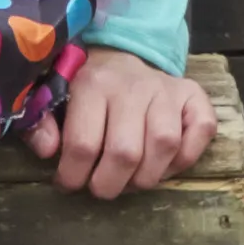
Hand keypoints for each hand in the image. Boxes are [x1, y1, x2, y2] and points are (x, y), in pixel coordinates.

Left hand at [27, 43, 208, 199]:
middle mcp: (133, 85)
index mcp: (93, 83)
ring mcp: (166, 89)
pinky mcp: (193, 95)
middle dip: (109, 185)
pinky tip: (165, 164)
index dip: (74, 176)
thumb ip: (41, 123)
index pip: (83, 144)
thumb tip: (47, 151)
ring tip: (131, 181)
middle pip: (126, 152)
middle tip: (101, 189)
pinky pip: (202, 131)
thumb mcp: (53, 98)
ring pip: (165, 145)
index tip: (69, 184)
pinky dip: (186, 157)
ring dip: (147, 177)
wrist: (119, 55)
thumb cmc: (83, 87)